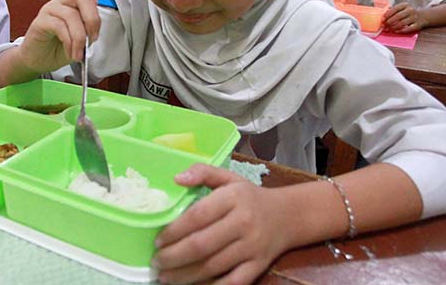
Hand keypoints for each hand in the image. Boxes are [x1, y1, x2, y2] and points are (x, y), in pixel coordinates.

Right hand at [16, 0, 99, 70]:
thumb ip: (90, 26)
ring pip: (72, 15)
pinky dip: (69, 42)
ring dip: (80, 37)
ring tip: (79, 53)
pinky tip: (71, 52)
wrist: (40, 60)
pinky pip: (59, 26)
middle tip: (93, 38)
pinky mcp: (41, 21)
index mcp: (75, 1)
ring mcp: (51, 9)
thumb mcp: (82, 37)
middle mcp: (63, 1)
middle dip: (92, 20)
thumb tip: (98, 26)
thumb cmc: (61, 47)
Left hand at [154, 164, 292, 284]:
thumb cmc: (250, 197)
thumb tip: (176, 178)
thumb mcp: (229, 178)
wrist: (288, 216)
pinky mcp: (258, 266)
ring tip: (166, 277)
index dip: (174, 230)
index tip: (157, 241)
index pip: (198, 216)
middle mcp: (244, 222)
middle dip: (174, 257)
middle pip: (202, 244)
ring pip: (213, 266)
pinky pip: (232, 282)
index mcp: (233, 198)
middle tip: (156, 262)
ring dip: (185, 275)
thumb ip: (202, 172)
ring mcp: (252, 247)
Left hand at [383, 2, 426, 32]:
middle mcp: (410, 10)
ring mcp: (414, 18)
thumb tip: (383, 14)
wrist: (423, 16)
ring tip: (388, 29)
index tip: (383, 19)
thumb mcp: (402, 8)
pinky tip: (396, 31)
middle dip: (389, 21)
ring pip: (402, 23)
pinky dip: (400, 30)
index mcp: (405, 5)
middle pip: (398, 16)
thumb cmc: (409, 13)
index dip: (388, 14)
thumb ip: (393, 10)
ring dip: (393, 27)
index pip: (395, 8)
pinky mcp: (417, 25)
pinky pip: (408, 29)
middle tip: (385, 25)